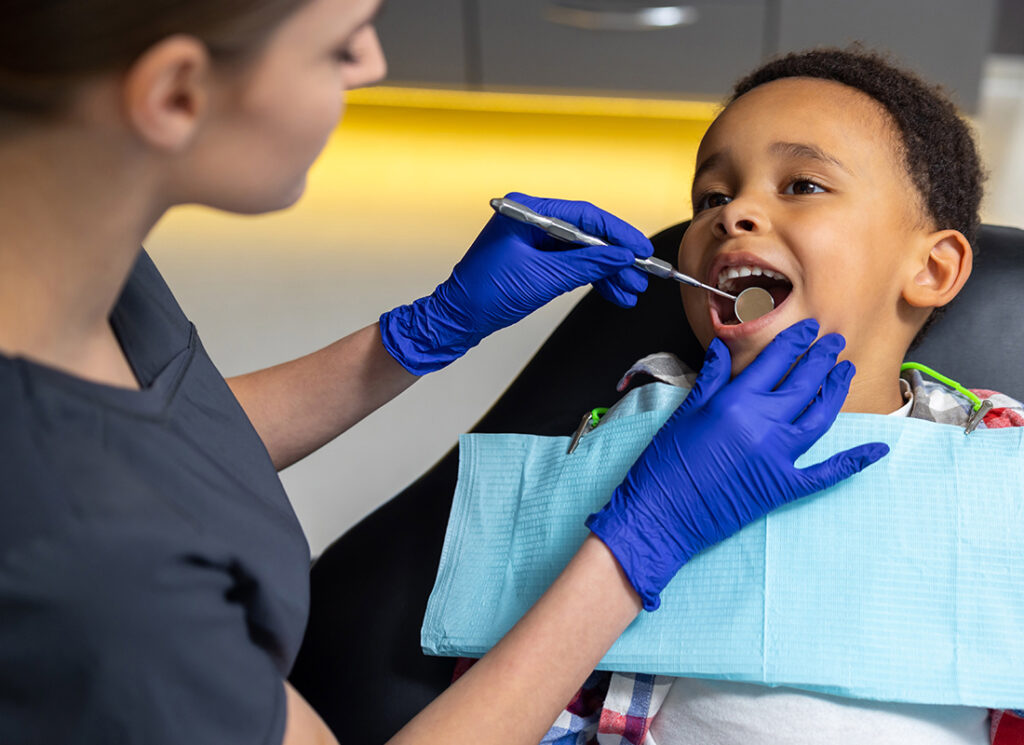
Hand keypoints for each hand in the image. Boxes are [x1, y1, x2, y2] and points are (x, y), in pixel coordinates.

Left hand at [379, 192, 652, 374]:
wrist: (455, 320)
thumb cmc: (485, 295)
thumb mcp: (543, 279)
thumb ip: (586, 265)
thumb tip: (620, 256)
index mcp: (527, 212)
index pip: (584, 215)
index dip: (618, 233)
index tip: (640, 249)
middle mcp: (530, 221)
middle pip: (586, 234)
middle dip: (615, 257)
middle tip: (640, 275)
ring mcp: (532, 242)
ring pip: (582, 252)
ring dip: (607, 272)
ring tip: (630, 291)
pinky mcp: (533, 261)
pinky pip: (570, 265)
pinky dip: (591, 279)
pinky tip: (612, 292)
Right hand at [586, 319, 889, 610]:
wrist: (662, 513)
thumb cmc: (665, 464)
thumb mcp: (684, 413)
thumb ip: (709, 379)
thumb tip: (720, 348)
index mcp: (735, 401)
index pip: (774, 360)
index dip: (795, 340)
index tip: (809, 327)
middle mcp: (763, 423)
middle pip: (804, 382)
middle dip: (823, 357)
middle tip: (835, 341)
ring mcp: (777, 455)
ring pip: (820, 416)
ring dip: (836, 391)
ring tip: (845, 372)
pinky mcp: (783, 485)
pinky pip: (826, 471)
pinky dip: (853, 461)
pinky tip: (876, 449)